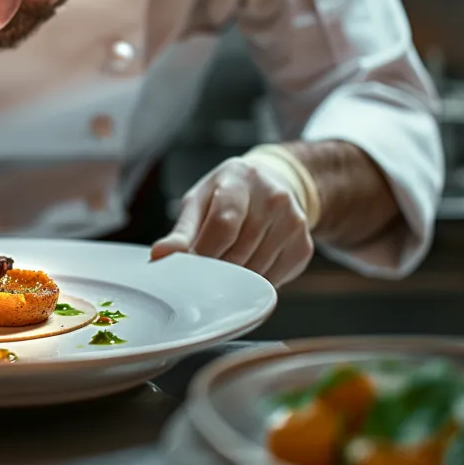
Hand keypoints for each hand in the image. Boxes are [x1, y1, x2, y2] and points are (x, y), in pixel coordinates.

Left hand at [151, 157, 314, 286]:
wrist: (273, 184)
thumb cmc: (228, 195)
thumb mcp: (200, 201)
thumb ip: (181, 231)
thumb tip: (160, 255)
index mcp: (240, 180)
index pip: (224, 224)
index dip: (203, 253)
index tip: (188, 270)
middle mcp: (273, 198)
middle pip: (238, 252)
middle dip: (215, 269)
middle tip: (202, 272)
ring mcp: (294, 222)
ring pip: (255, 272)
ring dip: (234, 279)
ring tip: (225, 264)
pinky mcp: (303, 247)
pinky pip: (272, 281)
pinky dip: (254, 283)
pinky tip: (247, 265)